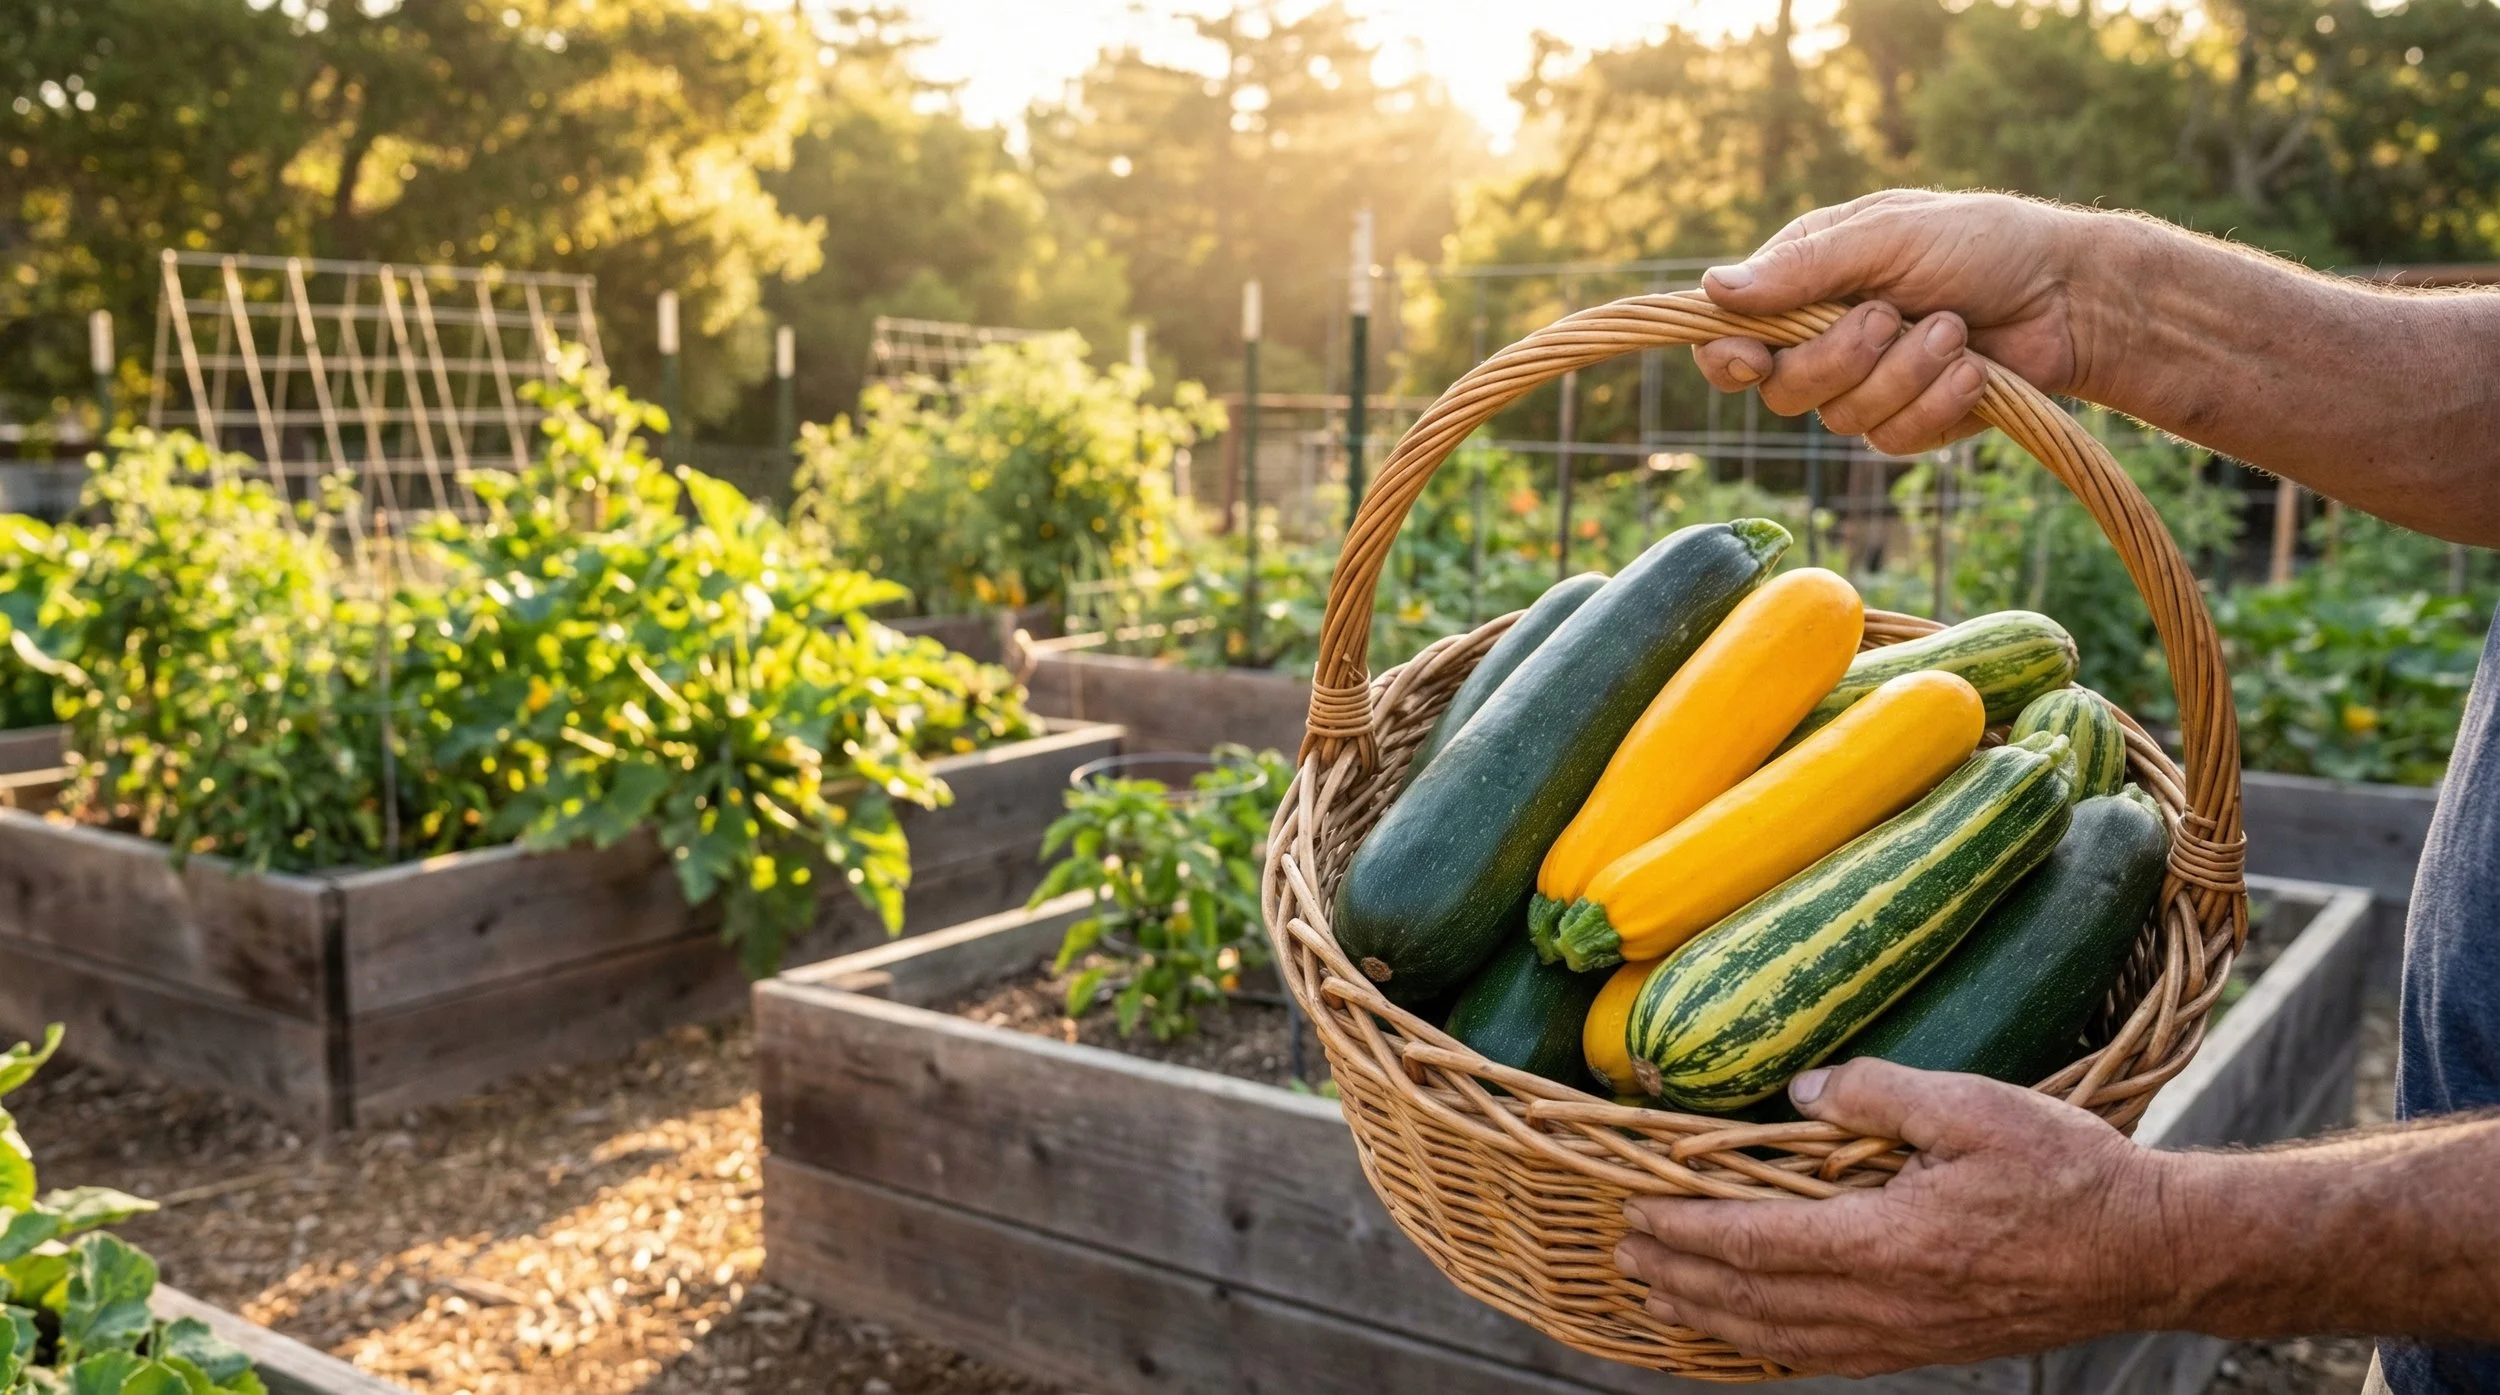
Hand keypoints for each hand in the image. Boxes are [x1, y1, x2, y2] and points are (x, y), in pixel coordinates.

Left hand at [1613, 1058, 2183, 1376]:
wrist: (2145, 1253)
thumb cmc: (2066, 1172)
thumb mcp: (1972, 1106)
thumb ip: (1876, 1094)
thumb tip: (1800, 1091)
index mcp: (1887, 1243)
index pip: (1756, 1244)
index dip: (1687, 1233)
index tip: (1638, 1214)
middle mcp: (1885, 1304)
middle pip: (1753, 1302)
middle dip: (1680, 1280)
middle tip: (1625, 1257)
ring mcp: (1904, 1336)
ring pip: (1781, 1340)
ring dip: (1711, 1318)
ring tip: (1659, 1297)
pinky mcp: (1924, 1348)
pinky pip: (1822, 1356)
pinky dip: (1766, 1347)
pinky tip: (1744, 1333)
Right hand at [1692, 190, 2117, 454]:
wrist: (2073, 297)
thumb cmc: (1984, 243)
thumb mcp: (1891, 236)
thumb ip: (1805, 267)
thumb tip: (1713, 288)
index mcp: (1805, 280)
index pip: (1730, 335)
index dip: (1729, 357)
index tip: (1753, 360)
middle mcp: (1824, 335)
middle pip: (1780, 388)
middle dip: (1840, 357)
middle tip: (1891, 316)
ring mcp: (1865, 384)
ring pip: (1840, 418)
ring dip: (1905, 373)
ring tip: (1955, 331)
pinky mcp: (1908, 422)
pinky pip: (1891, 439)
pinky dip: (1936, 403)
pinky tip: (1975, 371)